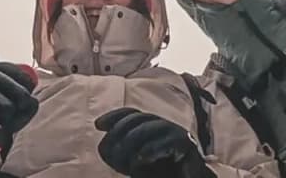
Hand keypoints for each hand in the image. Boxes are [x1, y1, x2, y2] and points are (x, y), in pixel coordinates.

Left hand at [95, 109, 215, 177]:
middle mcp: (163, 125)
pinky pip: (167, 141)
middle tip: (110, 154)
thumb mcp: (135, 163)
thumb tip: (105, 147)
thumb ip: (119, 154)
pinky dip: (151, 150)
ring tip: (126, 161)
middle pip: (137, 119)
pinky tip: (140, 159)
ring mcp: (176, 132)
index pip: (131, 113)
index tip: (98, 125)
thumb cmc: (160, 172)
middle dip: (119, 133)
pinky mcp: (187, 145)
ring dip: (132, 142)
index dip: (114, 116)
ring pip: (150, 126)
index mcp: (152, 126)